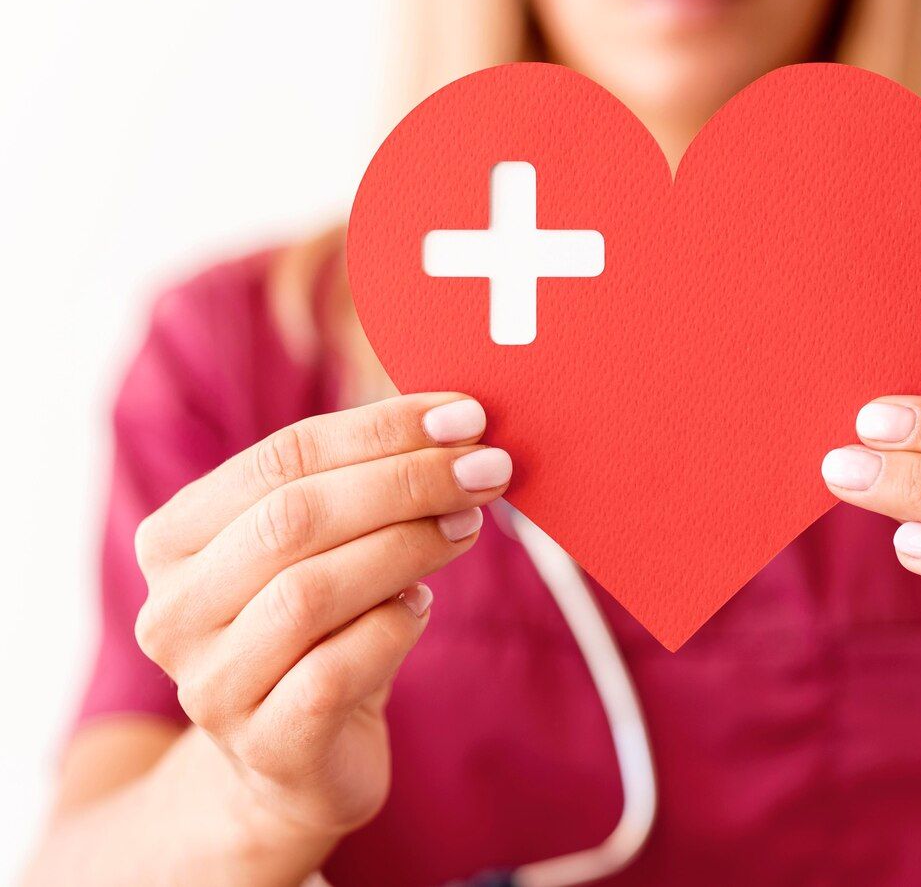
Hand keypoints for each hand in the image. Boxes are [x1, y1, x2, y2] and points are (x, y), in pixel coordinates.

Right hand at [133, 393, 509, 842]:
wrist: (296, 763)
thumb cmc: (322, 632)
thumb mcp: (325, 551)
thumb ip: (363, 487)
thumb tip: (459, 426)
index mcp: (176, 539)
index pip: (281, 457)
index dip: (380, 430)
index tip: (465, 417)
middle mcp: (174, 611)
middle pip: (294, 518)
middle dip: (405, 483)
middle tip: (486, 470)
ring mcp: (211, 684)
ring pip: (311, 591)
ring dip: (407, 548)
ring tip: (466, 528)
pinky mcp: (265, 744)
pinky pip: (336, 668)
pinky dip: (393, 625)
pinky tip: (421, 606)